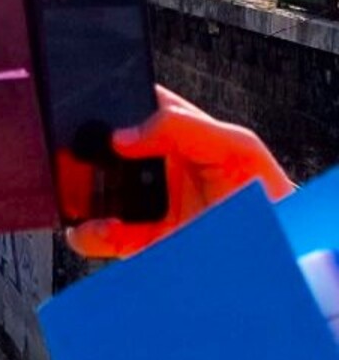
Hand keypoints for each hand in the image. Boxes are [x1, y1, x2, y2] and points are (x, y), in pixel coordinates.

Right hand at [67, 87, 292, 259]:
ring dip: (84, 193)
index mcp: (181, 137)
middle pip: (105, 151)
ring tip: (90, 192)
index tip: (101, 109)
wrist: (275, 257)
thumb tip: (126, 134)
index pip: (137, 108)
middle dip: (88, 151)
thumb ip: (185, 127)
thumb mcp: (236, 147)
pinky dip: (90, 232)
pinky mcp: (138, 241)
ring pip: (94, 193)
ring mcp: (145, 206)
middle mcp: (158, 169)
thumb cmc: (268, 199)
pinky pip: (98, 235)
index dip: (114, 102)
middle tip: (87, 153)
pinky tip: (103, 227)